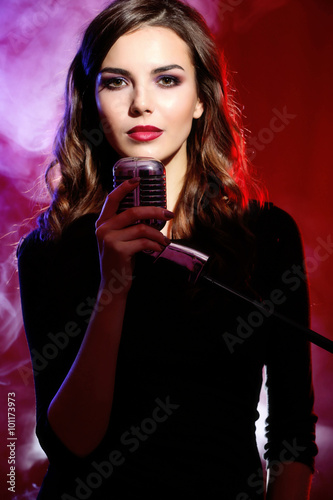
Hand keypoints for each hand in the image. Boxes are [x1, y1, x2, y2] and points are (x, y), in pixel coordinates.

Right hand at [95, 178, 173, 293]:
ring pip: (141, 229)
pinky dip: (155, 245)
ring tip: (164, 241)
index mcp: (102, 223)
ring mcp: (109, 239)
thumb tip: (150, 212)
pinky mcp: (118, 250)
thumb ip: (125, 225)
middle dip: (154, 211)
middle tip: (169, 215)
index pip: (111, 199)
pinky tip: (159, 249)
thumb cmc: (120, 260)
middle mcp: (103, 229)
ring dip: (158, 234)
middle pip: (132, 212)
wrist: (113, 284)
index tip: (138, 181)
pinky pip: (144, 242)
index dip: (125, 188)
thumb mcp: (118, 239)